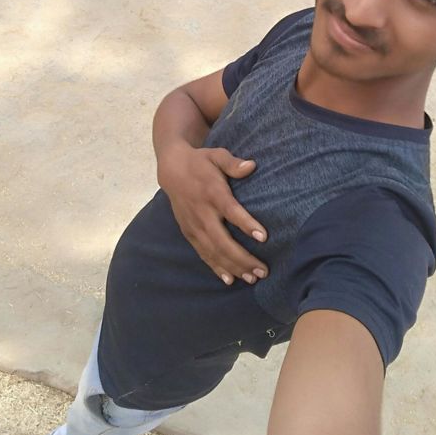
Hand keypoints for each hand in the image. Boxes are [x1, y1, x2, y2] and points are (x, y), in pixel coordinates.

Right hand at [157, 141, 267, 285]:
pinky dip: (216, 267)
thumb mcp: (217, 155)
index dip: (246, 224)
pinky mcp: (189, 233)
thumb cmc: (201, 162)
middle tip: (263, 271)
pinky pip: (203, 253)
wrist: (171, 169)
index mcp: (212, 193)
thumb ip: (233, 163)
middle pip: (223, 240)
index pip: (231, 211)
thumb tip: (252, 165)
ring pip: (214, 251)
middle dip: (243, 258)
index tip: (263, 237)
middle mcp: (202, 213)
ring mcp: (194, 225)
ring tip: (252, 279)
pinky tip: (229, 279)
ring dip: (233, 267)